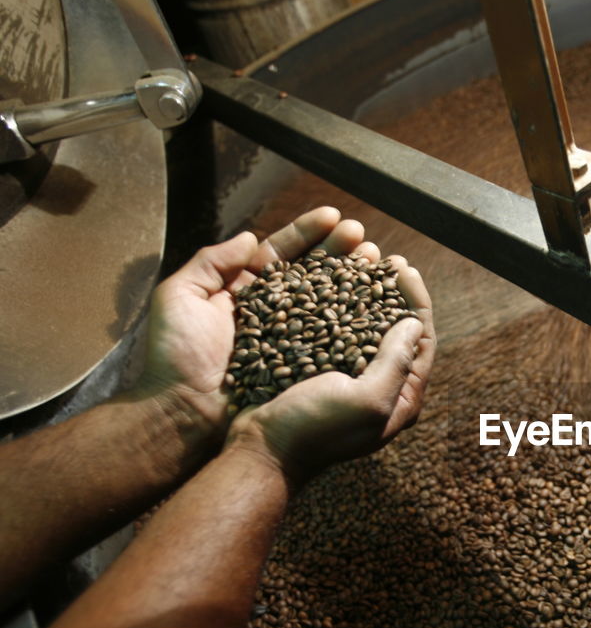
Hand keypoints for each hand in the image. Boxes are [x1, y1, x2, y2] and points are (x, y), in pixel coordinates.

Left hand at [138, 207, 374, 435]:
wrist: (184, 411)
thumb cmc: (175, 355)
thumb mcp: (180, 296)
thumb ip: (211, 262)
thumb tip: (250, 238)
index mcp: (244, 290)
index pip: (280, 253)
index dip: (307, 233)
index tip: (333, 216)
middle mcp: (271, 311)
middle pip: (312, 273)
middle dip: (339, 251)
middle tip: (364, 237)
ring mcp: (290, 338)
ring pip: (327, 302)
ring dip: (353, 280)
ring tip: (377, 262)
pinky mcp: (302, 365)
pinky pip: (330, 339)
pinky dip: (352, 321)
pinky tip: (374, 305)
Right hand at [226, 256, 435, 482]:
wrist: (262, 452)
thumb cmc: (316, 430)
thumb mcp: (367, 399)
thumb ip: (395, 363)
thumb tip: (414, 324)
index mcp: (401, 400)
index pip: (421, 342)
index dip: (417, 302)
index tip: (404, 269)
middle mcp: (380, 389)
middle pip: (397, 332)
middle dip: (395, 294)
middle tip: (388, 260)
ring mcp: (349, 380)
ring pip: (366, 327)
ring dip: (365, 294)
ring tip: (361, 263)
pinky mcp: (320, 372)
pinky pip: (335, 333)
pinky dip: (335, 307)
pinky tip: (329, 282)